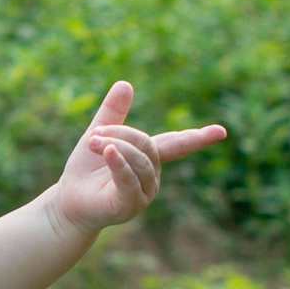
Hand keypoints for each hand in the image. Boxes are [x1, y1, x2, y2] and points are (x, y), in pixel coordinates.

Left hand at [45, 80, 227, 235]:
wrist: (69, 202)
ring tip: (91, 143)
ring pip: (138, 160)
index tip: (221, 132)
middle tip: (93, 135)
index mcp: (149, 158)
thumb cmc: (85, 172)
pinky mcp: (130, 205)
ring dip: (113, 147)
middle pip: (147, 145)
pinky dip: (118, 163)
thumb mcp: (100, 135)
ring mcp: (144, 192)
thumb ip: (113, 112)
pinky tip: (107, 152)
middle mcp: (151, 176)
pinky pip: (129, 179)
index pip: (176, 144)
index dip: (198, 138)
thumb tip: (125, 83)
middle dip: (120, 134)